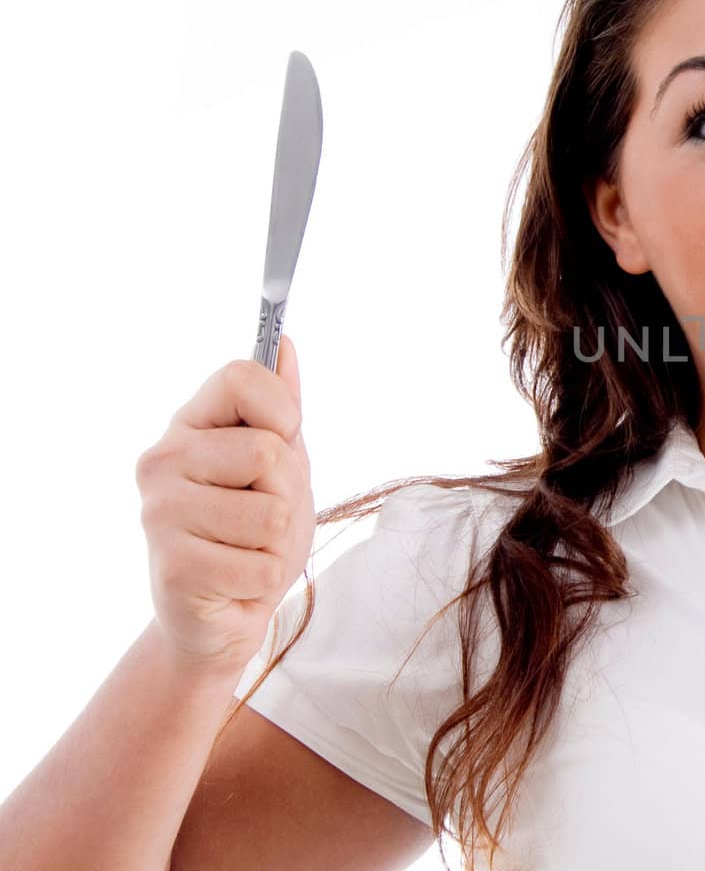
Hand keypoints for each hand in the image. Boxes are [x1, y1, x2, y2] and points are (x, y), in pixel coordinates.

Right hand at [135, 333, 315, 677]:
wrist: (220, 614)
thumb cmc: (254, 531)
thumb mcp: (281, 464)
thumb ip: (282, 407)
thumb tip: (284, 344)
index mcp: (188, 425)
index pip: (244, 377)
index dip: (282, 411)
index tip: (281, 438)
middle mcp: (161, 460)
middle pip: (270, 452)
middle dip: (290, 492)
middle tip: (263, 517)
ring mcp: (160, 513)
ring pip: (274, 512)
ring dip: (279, 541)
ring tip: (248, 549)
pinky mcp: (174, 566)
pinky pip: (263, 562)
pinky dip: (266, 577)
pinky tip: (236, 579)